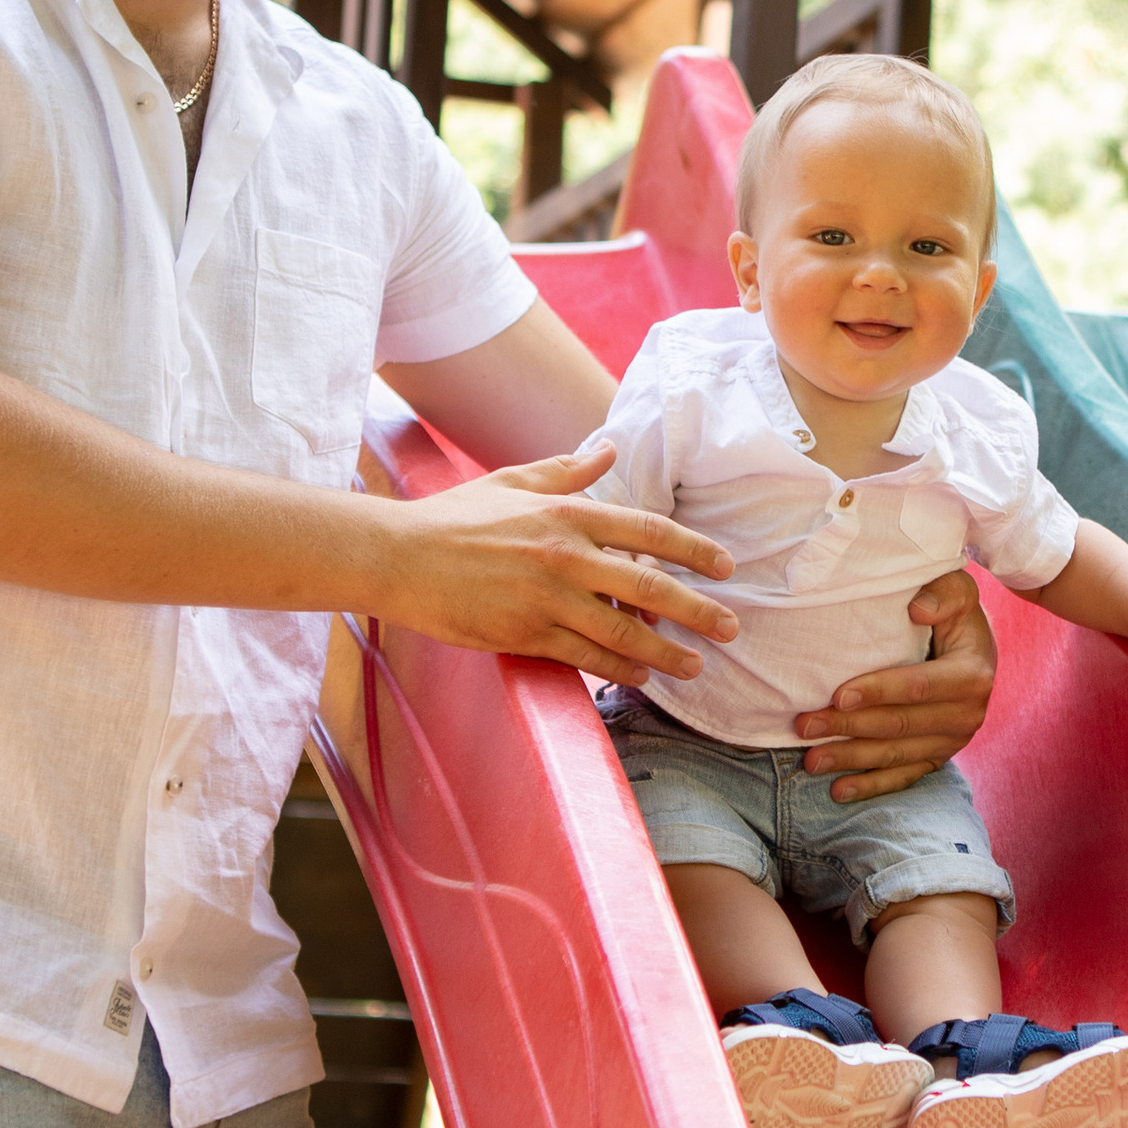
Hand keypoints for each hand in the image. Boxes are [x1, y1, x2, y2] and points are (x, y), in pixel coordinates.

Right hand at [366, 445, 738, 684]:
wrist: (398, 558)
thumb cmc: (454, 518)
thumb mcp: (513, 482)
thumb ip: (566, 471)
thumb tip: (606, 450)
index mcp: (567, 515)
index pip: (648, 531)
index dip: (693, 550)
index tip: (725, 566)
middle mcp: (564, 556)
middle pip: (648, 586)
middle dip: (697, 610)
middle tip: (730, 628)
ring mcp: (545, 599)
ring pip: (622, 631)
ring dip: (666, 652)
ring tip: (695, 665)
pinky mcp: (524, 634)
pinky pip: (584, 657)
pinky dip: (617, 669)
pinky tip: (640, 677)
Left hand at [792, 566, 998, 804]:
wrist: (975, 648)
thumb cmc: (954, 612)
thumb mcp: (959, 590)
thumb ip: (945, 592)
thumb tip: (918, 609)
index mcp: (972, 675)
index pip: (917, 687)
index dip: (877, 692)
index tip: (837, 695)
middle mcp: (967, 715)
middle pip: (898, 726)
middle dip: (847, 728)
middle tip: (803, 726)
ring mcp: (953, 742)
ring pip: (896, 756)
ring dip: (850, 760)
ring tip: (810, 760)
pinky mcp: (939, 757)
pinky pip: (904, 777)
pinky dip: (871, 786)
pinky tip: (838, 792)